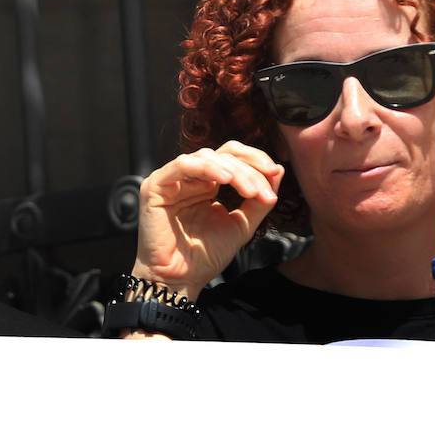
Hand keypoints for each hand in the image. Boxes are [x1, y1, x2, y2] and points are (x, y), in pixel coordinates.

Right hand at [131, 141, 284, 299]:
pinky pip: (183, 165)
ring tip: (250, 191)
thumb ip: (258, 200)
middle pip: (223, 154)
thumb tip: (278, 170)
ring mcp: (171, 180)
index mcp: (207, 184)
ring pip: (207, 157)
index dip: (255, 162)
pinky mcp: (156, 186)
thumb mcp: (241, 225)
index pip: (233, 158)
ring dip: (234, 171)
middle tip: (263, 191)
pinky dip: (207, 168)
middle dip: (249, 169)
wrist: (180, 280)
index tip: (275, 177)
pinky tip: (225, 180)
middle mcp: (189, 179)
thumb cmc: (205, 257)